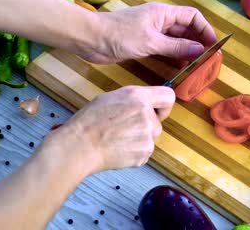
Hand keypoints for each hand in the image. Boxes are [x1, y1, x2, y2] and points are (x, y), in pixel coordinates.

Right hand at [45, 86, 174, 173]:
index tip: (157, 111)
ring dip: (139, 139)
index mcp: (138, 97)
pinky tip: (118, 149)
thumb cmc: (90, 121)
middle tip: (124, 129)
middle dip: (145, 125)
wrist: (81, 145)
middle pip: (158, 122)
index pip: (168, 97)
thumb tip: (145, 105)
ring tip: (118, 139)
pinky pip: (145, 152)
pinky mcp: (145, 153)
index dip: (163, 105)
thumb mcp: (111, 98)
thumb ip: (133, 100)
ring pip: (151, 137)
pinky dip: (134, 152)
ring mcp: (148, 135)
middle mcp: (147, 115)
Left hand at [81, 2, 217, 63]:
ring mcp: (152, 33)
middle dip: (198, 42)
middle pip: (186, 29)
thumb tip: (200, 50)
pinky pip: (165, 49)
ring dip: (187, 51)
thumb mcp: (151, 42)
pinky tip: (181, 67)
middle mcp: (160, 21)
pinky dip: (174, 56)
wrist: (91, 39)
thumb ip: (176, 47)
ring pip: (176, 40)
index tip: (213, 45)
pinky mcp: (144, 44)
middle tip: (208, 59)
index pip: (192, 17)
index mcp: (163, 13)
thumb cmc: (120, 35)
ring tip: (198, 65)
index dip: (205, 29)